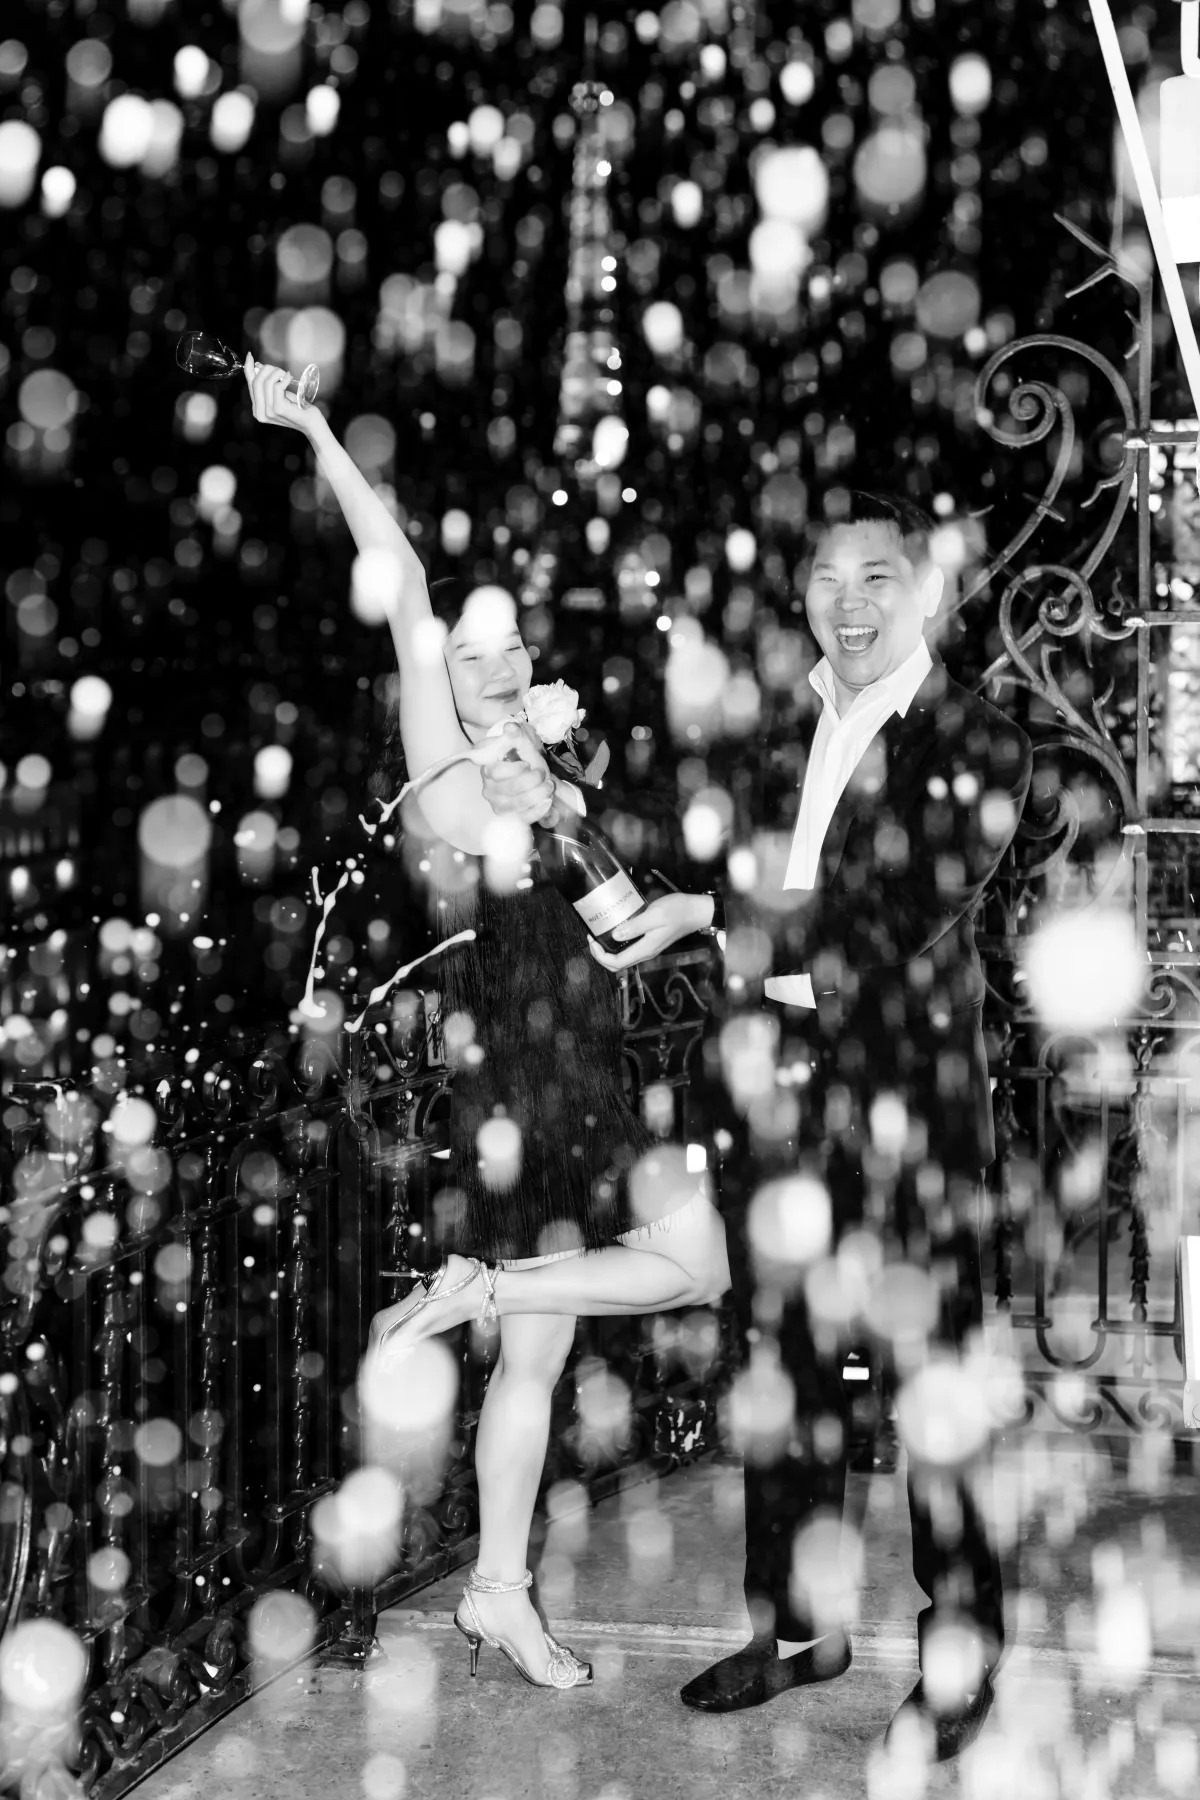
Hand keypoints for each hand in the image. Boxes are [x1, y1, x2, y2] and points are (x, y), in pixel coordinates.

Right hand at [244, 351, 316, 435]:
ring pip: (266, 382)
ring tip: (286, 375)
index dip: (248, 368)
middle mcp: (259, 413)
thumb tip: (256, 365)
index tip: (250, 356)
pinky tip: (290, 379)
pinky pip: (277, 386)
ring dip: (277, 373)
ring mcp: (269, 412)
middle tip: (280, 370)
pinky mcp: (279, 409)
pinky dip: (284, 379)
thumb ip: (267, 383)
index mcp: (257, 410)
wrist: (311, 422)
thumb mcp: (278, 393)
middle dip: (267, 369)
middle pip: (256, 381)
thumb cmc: (296, 407)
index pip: (250, 385)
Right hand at [470, 723, 555, 824]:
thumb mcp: (525, 749)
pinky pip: (524, 818)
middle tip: (542, 773)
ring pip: (519, 803)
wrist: (540, 784)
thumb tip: (510, 727)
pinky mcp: (510, 819)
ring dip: (539, 793)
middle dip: (532, 779)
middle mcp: (489, 789)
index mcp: (488, 769)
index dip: (514, 769)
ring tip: (548, 786)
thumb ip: (517, 737)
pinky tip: (547, 801)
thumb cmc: (529, 765)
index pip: (495, 772)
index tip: (526, 764)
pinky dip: (539, 809)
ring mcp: (498, 805)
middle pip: (510, 788)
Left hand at [588, 892, 714, 970]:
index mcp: (645, 949)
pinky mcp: (651, 942)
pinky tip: (615, 930)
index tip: (592, 940)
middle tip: (592, 938)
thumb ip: (635, 926)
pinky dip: (618, 944)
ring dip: (609, 950)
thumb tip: (615, 936)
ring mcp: (649, 948)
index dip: (600, 956)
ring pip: (623, 958)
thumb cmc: (677, 911)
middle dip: (601, 955)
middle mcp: (646, 953)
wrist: (696, 911)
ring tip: (600, 934)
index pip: (617, 963)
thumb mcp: (655, 915)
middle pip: (618, 964)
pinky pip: (630, 949)